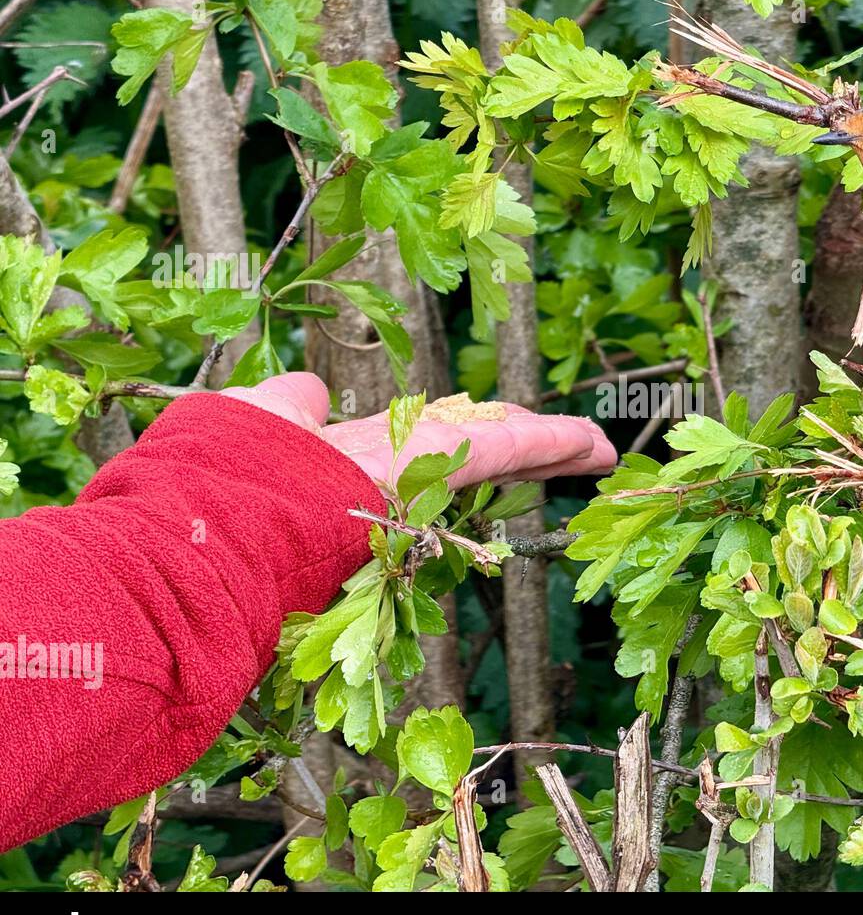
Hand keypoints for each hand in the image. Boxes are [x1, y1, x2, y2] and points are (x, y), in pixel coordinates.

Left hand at [222, 373, 616, 488]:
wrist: (215, 524)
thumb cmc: (228, 478)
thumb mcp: (258, 422)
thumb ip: (290, 408)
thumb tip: (313, 390)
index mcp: (355, 457)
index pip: (427, 444)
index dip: (464, 439)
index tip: (497, 438)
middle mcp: (394, 469)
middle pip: (475, 448)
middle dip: (527, 449)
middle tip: (578, 449)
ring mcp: (415, 469)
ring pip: (496, 446)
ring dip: (549, 446)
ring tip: (597, 449)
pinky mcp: (432, 463)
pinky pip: (499, 446)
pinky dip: (547, 443)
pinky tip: (592, 445)